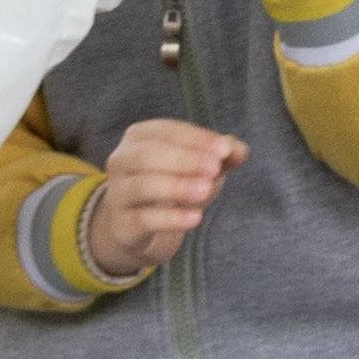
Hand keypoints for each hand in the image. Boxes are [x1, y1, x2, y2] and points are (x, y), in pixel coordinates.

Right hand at [81, 118, 245, 280]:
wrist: (140, 227)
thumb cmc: (173, 184)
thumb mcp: (200, 166)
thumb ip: (221, 155)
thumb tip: (240, 150)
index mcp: (139, 137)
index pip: (166, 131)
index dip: (196, 139)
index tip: (225, 150)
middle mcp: (122, 161)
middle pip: (148, 155)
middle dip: (184, 160)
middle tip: (214, 168)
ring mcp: (118, 194)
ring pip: (142, 186)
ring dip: (177, 186)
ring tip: (206, 190)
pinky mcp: (122, 225)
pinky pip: (143, 219)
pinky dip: (170, 219)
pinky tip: (195, 218)